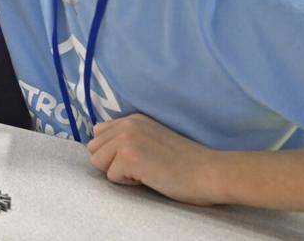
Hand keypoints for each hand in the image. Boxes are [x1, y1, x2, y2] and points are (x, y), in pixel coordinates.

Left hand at [87, 114, 220, 205]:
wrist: (209, 172)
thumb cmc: (185, 163)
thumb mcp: (152, 139)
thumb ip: (127, 137)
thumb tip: (98, 148)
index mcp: (133, 119)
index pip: (98, 133)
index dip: (112, 152)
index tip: (136, 158)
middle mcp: (127, 124)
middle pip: (94, 149)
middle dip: (111, 163)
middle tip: (141, 167)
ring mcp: (126, 139)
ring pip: (98, 162)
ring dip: (118, 172)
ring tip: (145, 171)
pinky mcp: (129, 157)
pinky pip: (111, 177)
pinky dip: (128, 183)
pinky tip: (150, 177)